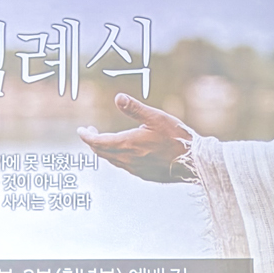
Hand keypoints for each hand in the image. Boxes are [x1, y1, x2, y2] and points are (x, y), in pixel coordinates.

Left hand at [78, 94, 193, 181]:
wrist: (193, 162)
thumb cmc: (177, 137)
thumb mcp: (156, 117)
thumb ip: (135, 109)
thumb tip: (117, 97)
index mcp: (128, 144)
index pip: (98, 142)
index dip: (86, 136)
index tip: (81, 131)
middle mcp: (128, 159)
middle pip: (102, 152)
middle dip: (93, 142)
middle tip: (91, 131)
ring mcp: (135, 169)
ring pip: (112, 160)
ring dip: (104, 150)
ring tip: (105, 139)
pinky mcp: (143, 175)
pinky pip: (123, 166)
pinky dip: (116, 157)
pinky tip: (123, 151)